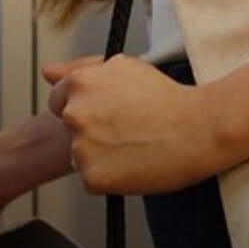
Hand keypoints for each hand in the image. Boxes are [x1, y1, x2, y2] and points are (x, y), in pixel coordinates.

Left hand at [44, 54, 219, 195]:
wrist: (200, 129)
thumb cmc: (167, 96)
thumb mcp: (123, 67)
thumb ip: (79, 68)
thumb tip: (48, 72)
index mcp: (79, 84)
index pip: (57, 100)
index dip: (84, 107)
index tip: (107, 113)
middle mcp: (75, 114)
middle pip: (68, 129)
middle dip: (90, 130)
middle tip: (126, 130)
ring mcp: (82, 148)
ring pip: (80, 155)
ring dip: (100, 155)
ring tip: (134, 146)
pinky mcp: (94, 178)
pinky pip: (93, 180)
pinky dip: (111, 177)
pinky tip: (135, 164)